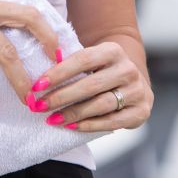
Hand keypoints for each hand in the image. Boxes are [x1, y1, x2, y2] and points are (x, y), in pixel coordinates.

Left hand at [27, 41, 152, 131]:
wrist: (134, 82)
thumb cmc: (102, 71)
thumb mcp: (92, 60)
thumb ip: (71, 64)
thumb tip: (39, 76)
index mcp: (113, 50)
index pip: (83, 59)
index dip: (59, 72)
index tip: (37, 85)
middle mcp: (128, 69)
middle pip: (91, 85)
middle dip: (61, 97)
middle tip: (39, 106)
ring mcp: (136, 91)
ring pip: (101, 104)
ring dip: (73, 113)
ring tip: (52, 119)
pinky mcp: (140, 112)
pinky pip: (112, 122)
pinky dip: (89, 125)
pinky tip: (71, 126)